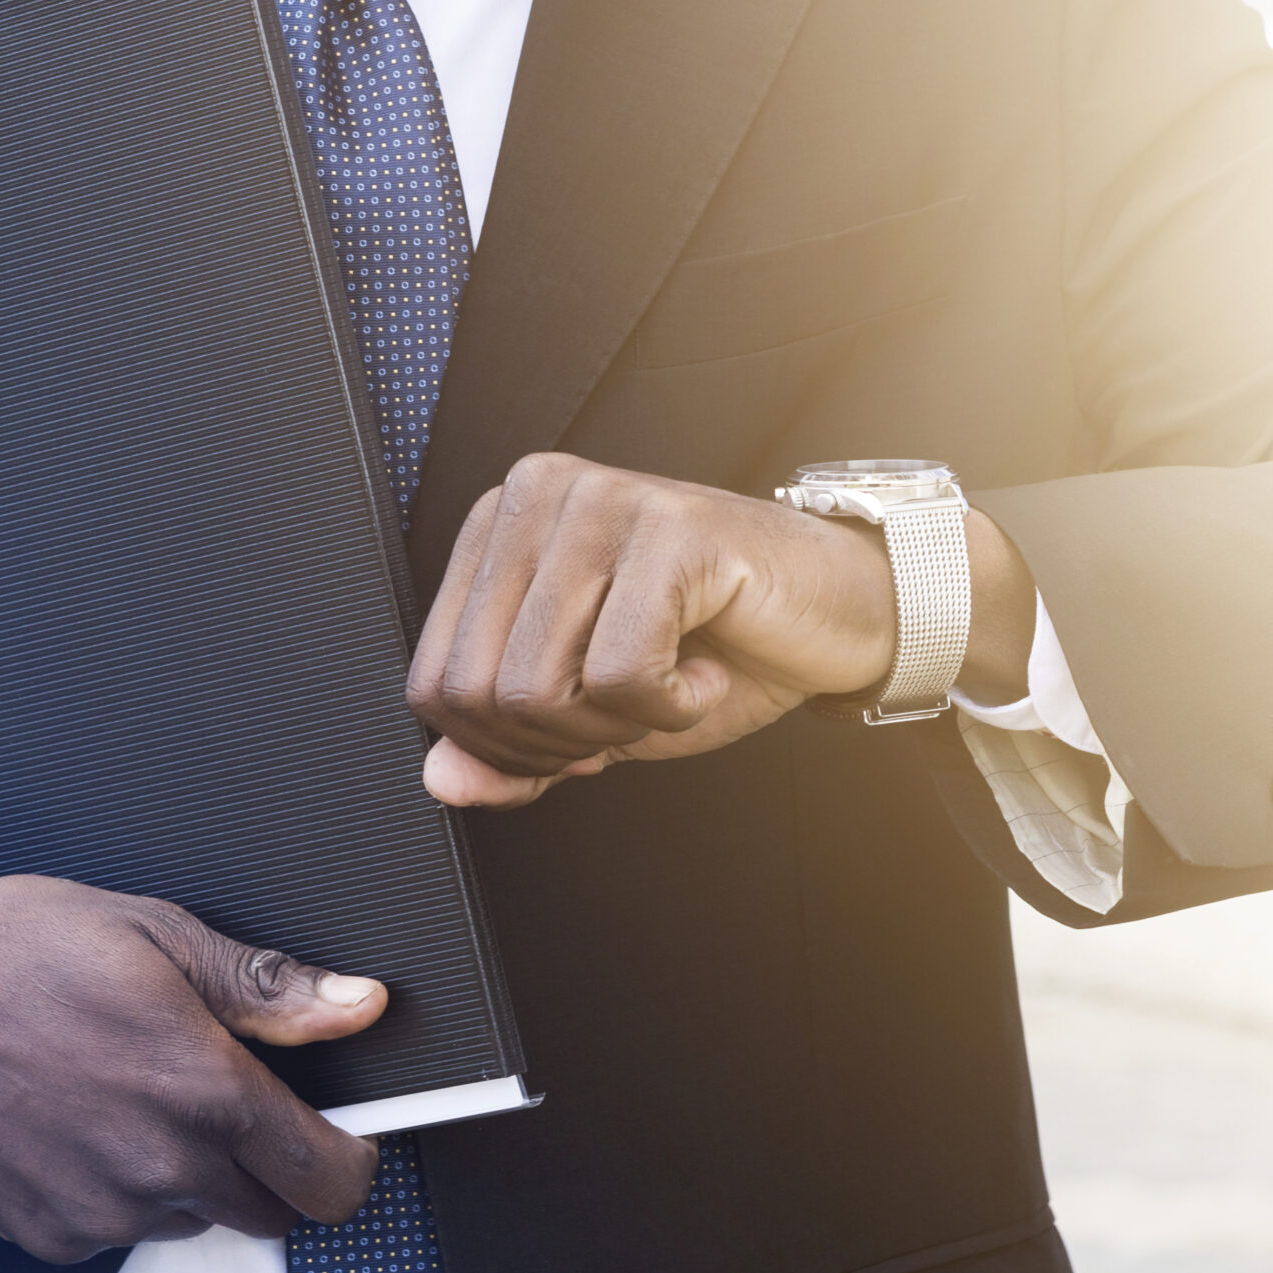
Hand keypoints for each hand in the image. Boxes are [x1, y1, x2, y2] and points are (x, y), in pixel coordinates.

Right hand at [0, 869, 384, 1261]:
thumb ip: (267, 985)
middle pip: (272, 1211)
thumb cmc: (15, 946)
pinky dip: (127, 1187)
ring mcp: (100, 1213)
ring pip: (197, 1218)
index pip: (328, 1178)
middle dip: (274, 1163)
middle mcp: (157, 1167)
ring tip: (140, 1085)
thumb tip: (356, 1004)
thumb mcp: (158, 932)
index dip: (351, 1155)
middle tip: (233, 1092)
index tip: (344, 1131)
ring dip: (196, 1172)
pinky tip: (90, 1115)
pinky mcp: (49, 1235)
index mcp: (200, 1089)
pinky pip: (124, 1229)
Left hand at [408, 454, 1037, 808]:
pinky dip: (670, 708)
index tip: (580, 734)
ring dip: (615, 729)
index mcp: (500, 524)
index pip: (433, 682)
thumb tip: (439, 780)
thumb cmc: (715, 648)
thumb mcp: (596, 715)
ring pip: (539, 687)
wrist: (839, 611)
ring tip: (669, 687)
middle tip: (633, 714)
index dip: (502, 751)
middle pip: (479, 694)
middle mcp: (538, 492)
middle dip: (559, 745)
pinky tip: (704, 670)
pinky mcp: (668, 527)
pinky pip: (622, 673)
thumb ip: (512, 747)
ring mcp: (601, 498)